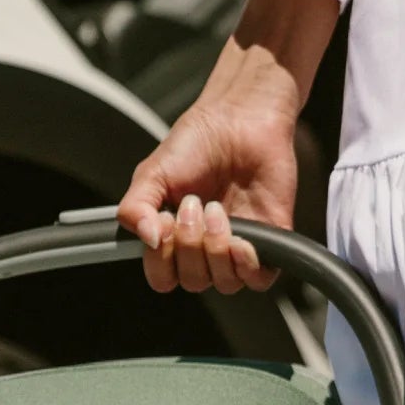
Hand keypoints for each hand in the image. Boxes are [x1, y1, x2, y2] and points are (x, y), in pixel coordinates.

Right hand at [118, 0, 340, 293]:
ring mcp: (236, 249)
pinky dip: (247, 265)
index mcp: (173, 239)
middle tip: (195, 203)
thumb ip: (135, 207)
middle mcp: (204, 250)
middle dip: (190, 245)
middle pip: (192, 282)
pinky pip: (257, 280)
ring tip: (218, 209)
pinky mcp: (269, 244)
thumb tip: (147, 239)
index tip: (164, 222)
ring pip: (223, 283)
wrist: (241, 120)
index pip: (162, 277)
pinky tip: (242, 240)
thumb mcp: (152, 172)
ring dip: (216, 249)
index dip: (162, 260)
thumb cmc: (197, 143)